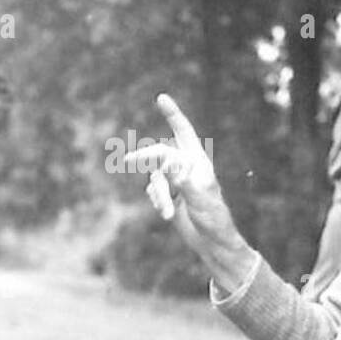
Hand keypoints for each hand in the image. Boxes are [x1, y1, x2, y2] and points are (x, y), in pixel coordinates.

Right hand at [126, 95, 253, 287]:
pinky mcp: (168, 194)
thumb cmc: (213, 218)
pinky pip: (153, 191)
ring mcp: (176, 180)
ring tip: (168, 213)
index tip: (161, 97)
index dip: (172, 114)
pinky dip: (158, 202)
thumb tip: (167, 163)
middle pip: (159, 153)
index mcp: (198, 161)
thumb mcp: (199, 199)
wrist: (211, 242)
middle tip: (127, 161)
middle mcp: (186, 166)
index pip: (183, 131)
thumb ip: (182, 179)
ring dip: (158, 195)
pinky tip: (167, 214)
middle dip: (146, 159)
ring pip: (154, 176)